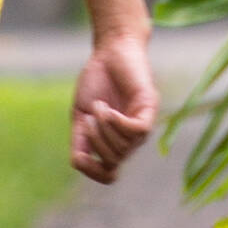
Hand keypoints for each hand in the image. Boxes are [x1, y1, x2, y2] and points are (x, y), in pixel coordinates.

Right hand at [69, 27, 158, 184]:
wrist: (108, 52)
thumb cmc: (96, 83)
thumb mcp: (80, 117)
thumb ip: (80, 142)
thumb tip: (81, 165)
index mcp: (112, 142)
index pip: (109, 174)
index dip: (94, 172)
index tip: (79, 157)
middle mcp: (129, 138)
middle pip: (113, 161)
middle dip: (95, 141)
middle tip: (89, 117)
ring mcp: (140, 125)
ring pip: (123, 148)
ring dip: (103, 127)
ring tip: (99, 106)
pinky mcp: (149, 110)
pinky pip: (136, 131)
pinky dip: (117, 122)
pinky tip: (108, 108)